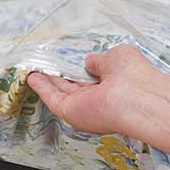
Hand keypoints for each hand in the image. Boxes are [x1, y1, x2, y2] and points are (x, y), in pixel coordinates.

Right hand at [27, 45, 159, 135]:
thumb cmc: (134, 76)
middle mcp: (97, 100)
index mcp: (111, 86)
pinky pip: (53, 99)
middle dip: (59, 78)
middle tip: (46, 67)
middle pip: (74, 88)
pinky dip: (42, 88)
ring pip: (61, 93)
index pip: (91, 79)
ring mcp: (84, 107)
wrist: (136, 98)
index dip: (79, 70)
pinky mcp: (71, 112)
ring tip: (35, 71)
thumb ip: (100, 60)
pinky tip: (33, 77)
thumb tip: (90, 61)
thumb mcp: (117, 57)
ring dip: (47, 82)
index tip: (68, 62)